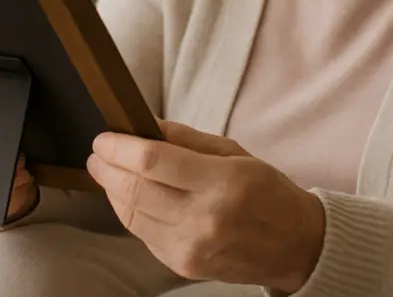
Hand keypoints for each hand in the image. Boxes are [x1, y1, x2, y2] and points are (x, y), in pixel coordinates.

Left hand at [86, 120, 324, 292]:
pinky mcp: (182, 266)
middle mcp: (203, 219)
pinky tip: (127, 195)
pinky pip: (142, 234)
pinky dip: (129, 211)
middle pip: (135, 189)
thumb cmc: (267, 192)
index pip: (153, 162)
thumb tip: (145, 125)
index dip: (120, 148)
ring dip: (112, 190)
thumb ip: (186, 139)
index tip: (104, 138)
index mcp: (221, 183)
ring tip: (107, 170)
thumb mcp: (235, 153)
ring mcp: (190, 247)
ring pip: (132, 215)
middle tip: (98, 152)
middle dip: (107, 168)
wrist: (294, 245)